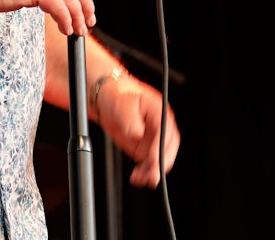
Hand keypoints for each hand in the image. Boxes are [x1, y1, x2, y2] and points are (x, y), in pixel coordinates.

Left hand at [96, 73, 180, 187]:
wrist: (106, 99)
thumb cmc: (118, 96)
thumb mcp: (124, 105)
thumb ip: (132, 121)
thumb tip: (138, 135)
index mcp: (159, 112)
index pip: (166, 132)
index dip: (161, 148)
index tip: (154, 161)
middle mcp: (159, 126)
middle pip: (168, 148)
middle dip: (160, 164)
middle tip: (151, 176)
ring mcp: (152, 138)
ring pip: (160, 159)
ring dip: (152, 171)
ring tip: (141, 178)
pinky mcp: (143, 147)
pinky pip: (149, 163)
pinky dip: (145, 172)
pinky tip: (137, 177)